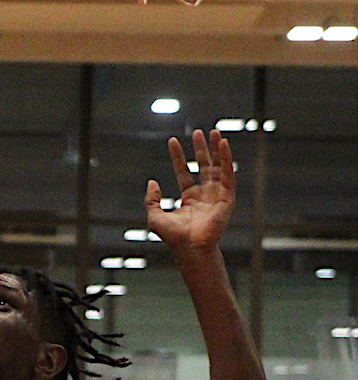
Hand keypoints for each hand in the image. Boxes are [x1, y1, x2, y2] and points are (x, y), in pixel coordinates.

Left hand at [144, 129, 234, 252]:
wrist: (191, 247)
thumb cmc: (174, 237)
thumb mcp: (155, 216)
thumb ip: (151, 199)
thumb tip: (152, 182)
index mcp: (189, 199)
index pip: (184, 172)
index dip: (178, 157)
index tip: (172, 141)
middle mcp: (204, 195)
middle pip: (204, 167)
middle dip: (201, 149)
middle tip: (198, 132)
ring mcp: (217, 195)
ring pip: (218, 167)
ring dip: (217, 150)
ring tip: (214, 132)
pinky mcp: (227, 197)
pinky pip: (228, 174)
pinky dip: (227, 159)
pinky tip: (224, 145)